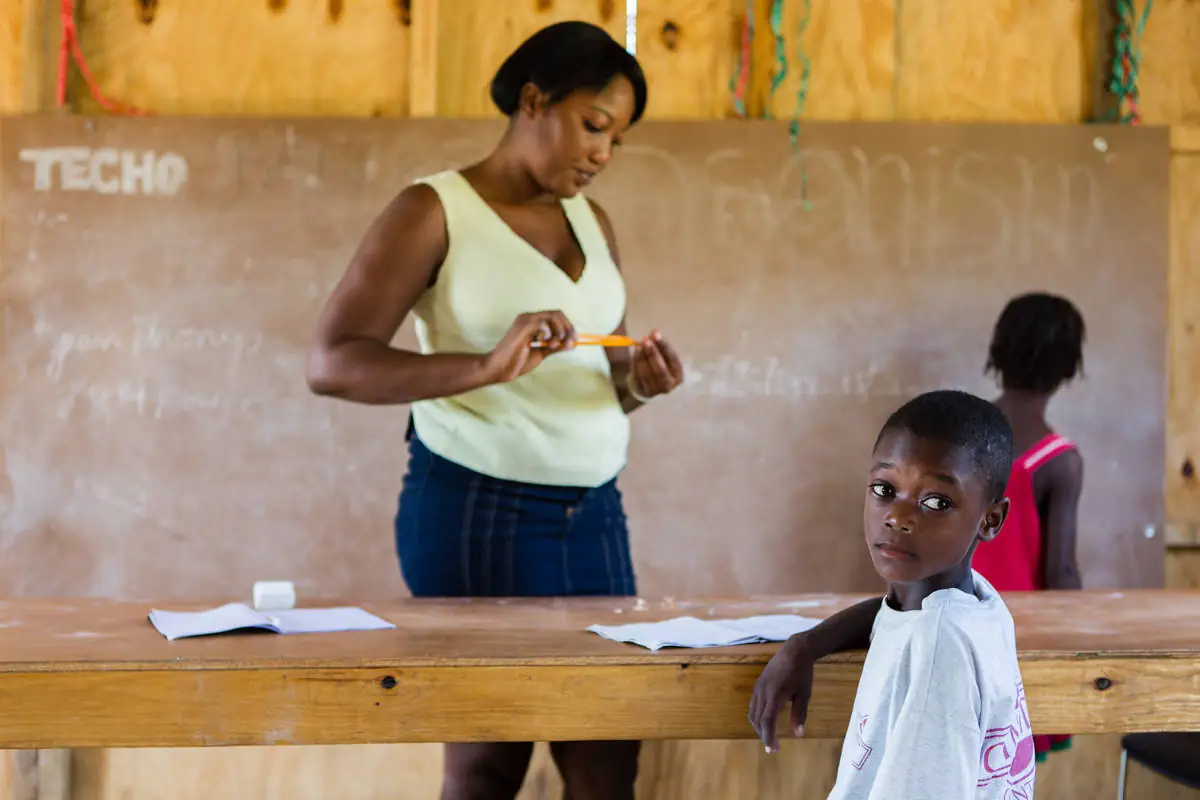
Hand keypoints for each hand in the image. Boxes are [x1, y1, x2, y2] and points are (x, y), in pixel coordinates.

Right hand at [483, 311, 575, 383]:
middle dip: (568, 328)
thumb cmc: (517, 361)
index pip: (556, 316)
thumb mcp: (542, 352)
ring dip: (559, 331)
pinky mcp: (523, 326)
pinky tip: (543, 343)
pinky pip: (542, 324)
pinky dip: (548, 335)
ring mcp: (525, 320)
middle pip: (557, 313)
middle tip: (571, 341)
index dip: (568, 326)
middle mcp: (529, 317)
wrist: (501, 368)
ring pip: (552, 317)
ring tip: (554, 345)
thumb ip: (555, 346)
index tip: (575, 339)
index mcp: (533, 322)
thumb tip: (572, 343)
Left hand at [629, 330, 683, 398]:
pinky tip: (635, 352)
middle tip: (645, 340)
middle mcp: (669, 384)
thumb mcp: (662, 356)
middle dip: (653, 353)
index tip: (656, 334)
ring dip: (642, 357)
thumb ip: (659, 345)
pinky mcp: (644, 391)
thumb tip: (654, 332)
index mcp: (678, 374)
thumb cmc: (658, 367)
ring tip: (638, 345)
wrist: (648, 387)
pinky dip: (636, 363)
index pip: (672, 359)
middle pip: (660, 369)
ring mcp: (656, 390)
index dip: (664, 346)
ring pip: (648, 373)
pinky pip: (639, 376)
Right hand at [748, 635, 814, 752]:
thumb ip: (800, 714)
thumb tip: (798, 734)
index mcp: (774, 695)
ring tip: (769, 736)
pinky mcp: (758, 684)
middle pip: (757, 720)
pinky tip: (766, 721)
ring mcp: (758, 687)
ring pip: (752, 713)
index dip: (768, 737)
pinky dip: (757, 717)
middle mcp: (762, 692)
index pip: (767, 721)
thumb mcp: (804, 694)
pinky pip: (753, 705)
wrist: (794, 651)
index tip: (773, 750)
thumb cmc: (802, 673)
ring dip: (759, 727)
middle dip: (764, 735)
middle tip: (773, 747)